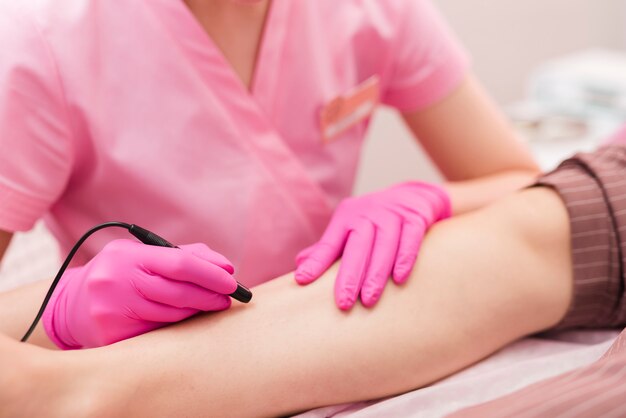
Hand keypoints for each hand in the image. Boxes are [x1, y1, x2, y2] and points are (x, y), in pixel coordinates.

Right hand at [43, 239, 237, 348]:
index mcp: (127, 256)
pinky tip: (185, 321)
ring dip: (197, 311)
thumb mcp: (141, 255)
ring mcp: (112, 311)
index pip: (180, 264)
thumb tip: (225, 267)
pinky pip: (158, 332)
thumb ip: (182, 255)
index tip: (232, 280)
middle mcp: (116, 282)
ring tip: (210, 306)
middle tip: (228, 298)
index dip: (211, 273)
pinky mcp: (113, 335)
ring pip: (172, 315)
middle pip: (179, 293)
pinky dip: (177, 326)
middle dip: (210, 295)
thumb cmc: (119, 274)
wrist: (71, 305)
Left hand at [295, 181, 450, 308]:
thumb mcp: (350, 228)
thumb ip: (328, 249)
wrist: (414, 195)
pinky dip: (405, 259)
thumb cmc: (375, 220)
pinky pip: (410, 239)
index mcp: (346, 217)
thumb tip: (300, 271)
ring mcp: (392, 214)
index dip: (316, 262)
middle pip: (357, 245)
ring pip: (384, 245)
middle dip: (350, 275)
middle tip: (343, 303)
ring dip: (376, 273)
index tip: (302, 280)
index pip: (329, 243)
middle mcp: (367, 213)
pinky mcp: (414, 217)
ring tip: (369, 300)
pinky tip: (399, 279)